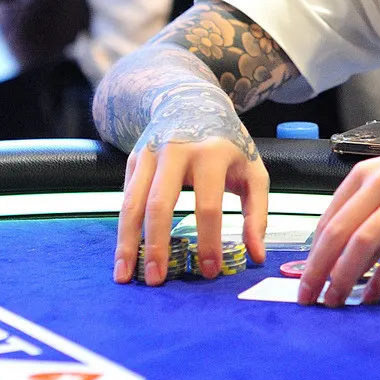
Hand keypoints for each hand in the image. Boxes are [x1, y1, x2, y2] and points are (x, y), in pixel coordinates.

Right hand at [113, 84, 268, 284]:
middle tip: (157, 280)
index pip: (209, 205)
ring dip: (128, 242)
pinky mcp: (132, 160)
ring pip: (132, 203)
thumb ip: (257, 214)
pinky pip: (124, 200)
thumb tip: (257, 255)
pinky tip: (123, 256)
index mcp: (212, 154)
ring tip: (126, 276)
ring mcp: (150, 154)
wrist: (189, 99)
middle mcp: (177, 151)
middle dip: (157, 245)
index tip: (210, 271)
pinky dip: (122, 230)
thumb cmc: (226, 143)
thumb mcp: (253, 171)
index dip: (209, 241)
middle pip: (161, 204)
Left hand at [296, 126, 379, 306]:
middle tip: (307, 298)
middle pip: (337, 234)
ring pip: (361, 245)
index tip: (305, 279)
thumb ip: (368, 208)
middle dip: (317, 271)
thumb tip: (342, 250)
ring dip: (343, 279)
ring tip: (335, 302)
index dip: (312, 255)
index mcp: (364, 175)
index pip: (327, 220)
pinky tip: (373, 296)